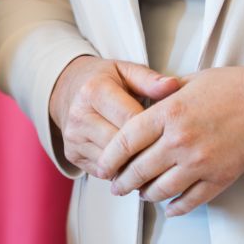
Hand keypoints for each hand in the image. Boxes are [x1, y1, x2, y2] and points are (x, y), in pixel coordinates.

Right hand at [47, 55, 180, 177]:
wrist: (69, 90)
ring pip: (113, 163)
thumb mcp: (126, 71)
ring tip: (153, 160)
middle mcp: (79, 115)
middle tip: (167, 151)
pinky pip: (103, 172)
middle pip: (121, 145)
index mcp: (94, 90)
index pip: (130, 118)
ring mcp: (74, 137)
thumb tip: (173, 85)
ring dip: (135, 165)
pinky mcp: (72, 154)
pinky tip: (134, 165)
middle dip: (146, 149)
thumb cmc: (103, 81)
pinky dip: (121, 171)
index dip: (154, 127)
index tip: (170, 131)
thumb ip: (150, 79)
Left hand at [97, 65, 243, 216]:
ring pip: (160, 190)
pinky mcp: (218, 178)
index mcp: (169, 112)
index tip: (102, 166)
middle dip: (122, 182)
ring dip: (145, 195)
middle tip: (116, 186)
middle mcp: (180, 140)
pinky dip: (175, 207)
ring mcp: (199, 162)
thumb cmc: (231, 87)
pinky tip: (168, 206)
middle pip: (138, 169)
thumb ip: (161, 96)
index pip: (126, 140)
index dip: (110, 157)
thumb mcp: (189, 81)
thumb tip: (140, 106)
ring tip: (140, 194)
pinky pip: (188, 201)